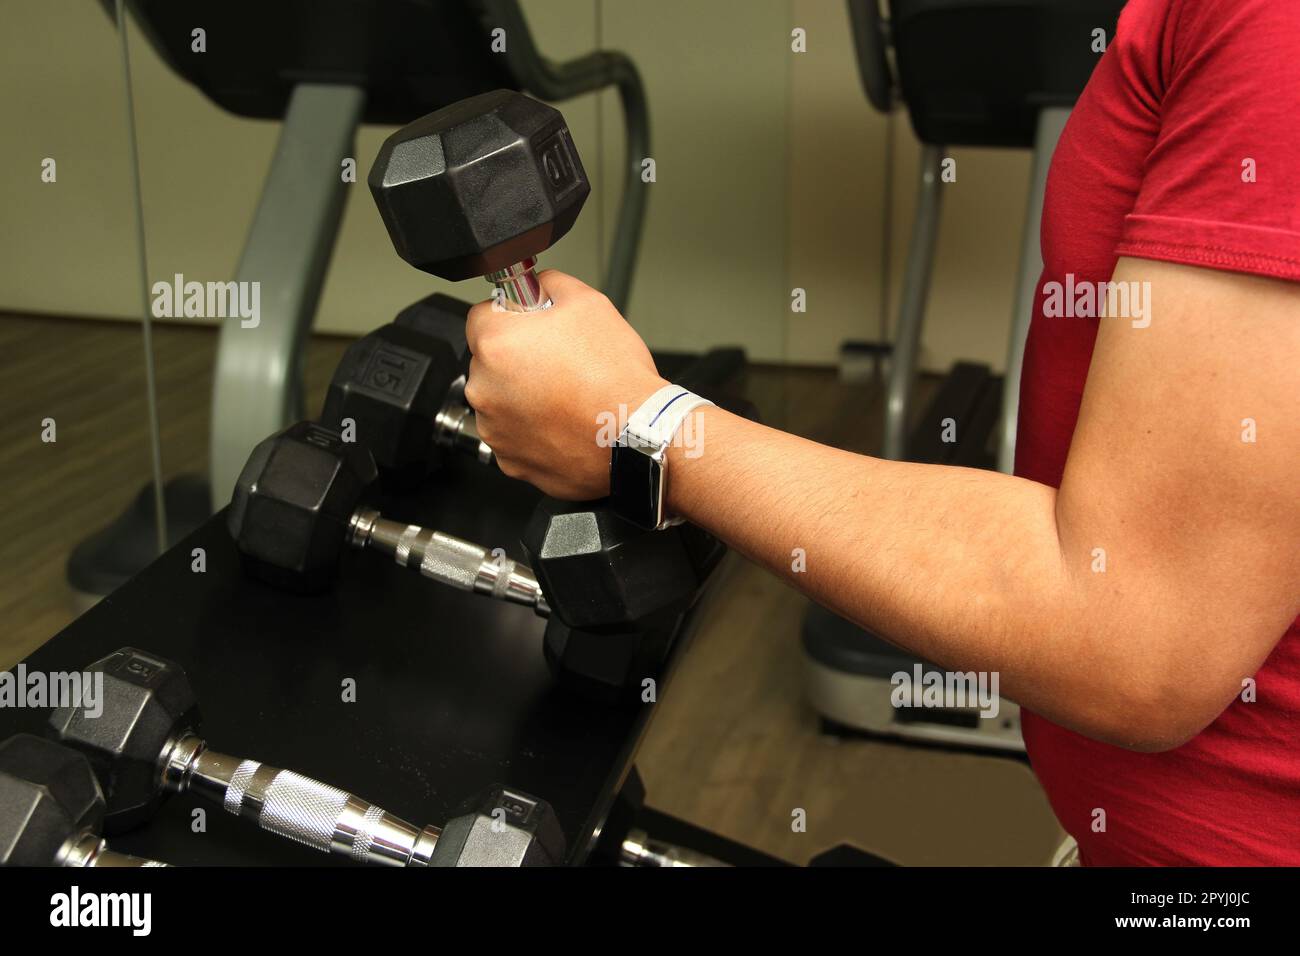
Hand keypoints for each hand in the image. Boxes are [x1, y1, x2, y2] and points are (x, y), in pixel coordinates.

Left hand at [463, 270, 666, 498]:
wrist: (637, 435)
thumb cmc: (615, 376)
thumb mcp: (589, 301)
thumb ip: (550, 283)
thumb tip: (538, 285)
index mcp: (495, 343)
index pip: (482, 316)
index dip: (512, 318)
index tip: (531, 327)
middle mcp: (484, 388)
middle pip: (489, 362)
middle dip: (516, 360)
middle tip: (557, 364)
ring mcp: (495, 429)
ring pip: (500, 402)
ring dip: (521, 397)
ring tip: (563, 396)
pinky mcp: (510, 460)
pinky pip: (513, 436)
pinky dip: (531, 431)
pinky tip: (561, 422)